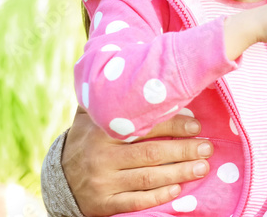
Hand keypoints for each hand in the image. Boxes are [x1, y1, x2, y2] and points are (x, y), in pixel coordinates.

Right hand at [62, 107, 212, 216]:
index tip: (196, 126)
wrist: (58, 178)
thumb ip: (108, 94)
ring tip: (202, 167)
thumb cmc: (86, 139)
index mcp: (102, 130)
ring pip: (148, 178)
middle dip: (184, 150)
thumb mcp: (90, 114)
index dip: (174, 126)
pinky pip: (135, 202)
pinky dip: (158, 196)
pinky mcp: (103, 204)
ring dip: (179, 173)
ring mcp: (102, 182)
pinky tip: (177, 190)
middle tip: (207, 148)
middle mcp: (101, 156)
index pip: (144, 126)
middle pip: (151, 154)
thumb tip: (138, 63)